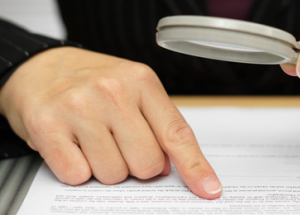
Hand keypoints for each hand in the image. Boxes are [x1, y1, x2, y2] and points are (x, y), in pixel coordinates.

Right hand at [0, 47, 221, 198]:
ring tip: (93, 139)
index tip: (209, 189)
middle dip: (136, 164)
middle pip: (146, 164)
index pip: (176, 133)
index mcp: (141, 81)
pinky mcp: (47, 126)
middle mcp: (112, 92)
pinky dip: (77, 169)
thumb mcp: (133, 88)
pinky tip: (72, 145)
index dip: (195, 166)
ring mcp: (79, 108)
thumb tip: (170, 167)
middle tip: (119, 143)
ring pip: (113, 174)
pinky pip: (77, 176)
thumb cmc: (92, 82)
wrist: (39, 67)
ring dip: (106, 166)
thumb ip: (157, 124)